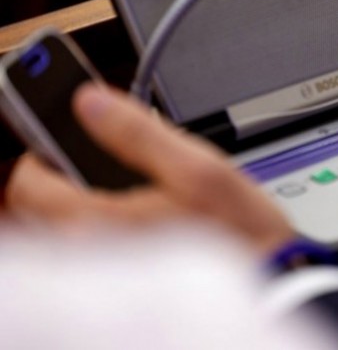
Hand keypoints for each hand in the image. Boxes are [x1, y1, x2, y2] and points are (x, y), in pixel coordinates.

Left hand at [6, 83, 295, 253]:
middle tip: (108, 153)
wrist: (269, 275)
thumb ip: (139, 132)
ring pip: (63, 221)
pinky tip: (139, 205)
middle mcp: (91, 250)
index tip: (68, 133)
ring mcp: (105, 266)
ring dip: (83, 194)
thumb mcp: (199, 168)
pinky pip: (87, 239)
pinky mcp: (122, 273)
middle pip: (41, 203)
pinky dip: (100, 216)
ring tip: (130, 180)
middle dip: (66, 171)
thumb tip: (90, 101)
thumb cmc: (240, 232)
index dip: (44, 149)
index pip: (28, 183)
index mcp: (99, 222)